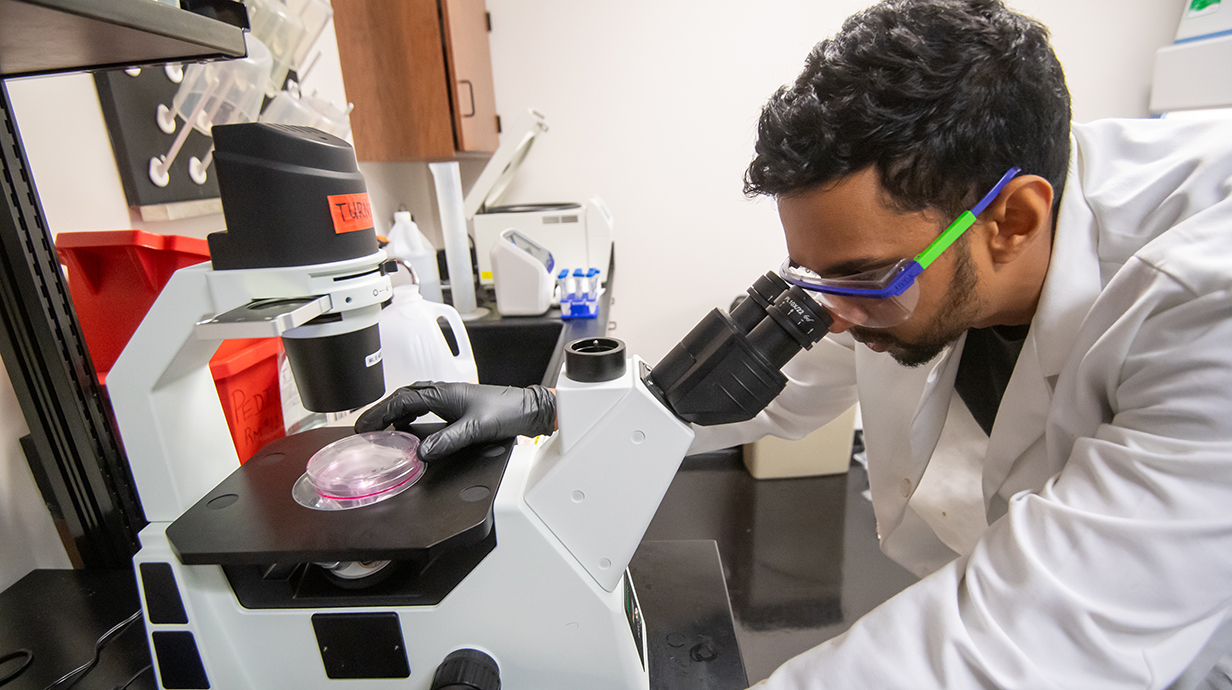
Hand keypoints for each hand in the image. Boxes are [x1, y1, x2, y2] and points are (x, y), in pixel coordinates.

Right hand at [354, 382, 556, 461]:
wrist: (527, 408)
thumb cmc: (505, 411)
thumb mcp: (475, 429)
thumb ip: (447, 440)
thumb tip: (422, 452)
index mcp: (442, 394)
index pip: (401, 401)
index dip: (380, 413)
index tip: (364, 427)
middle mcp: (443, 393)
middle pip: (402, 398)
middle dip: (381, 412)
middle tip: (365, 429)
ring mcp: (448, 398)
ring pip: (412, 401)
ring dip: (394, 413)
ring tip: (381, 428)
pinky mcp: (455, 406)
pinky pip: (423, 407)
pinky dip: (410, 415)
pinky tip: (409, 427)